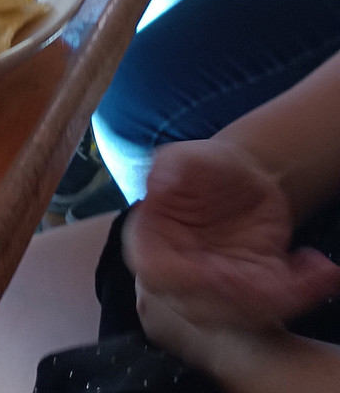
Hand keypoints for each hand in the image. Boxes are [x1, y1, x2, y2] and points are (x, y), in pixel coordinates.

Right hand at [124, 139, 339, 330]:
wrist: (240, 178)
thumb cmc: (207, 166)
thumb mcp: (189, 156)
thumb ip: (172, 165)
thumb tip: (158, 183)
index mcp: (150, 239)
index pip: (156, 272)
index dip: (187, 280)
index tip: (223, 274)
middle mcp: (177, 270)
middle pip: (200, 305)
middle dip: (242, 300)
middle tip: (277, 280)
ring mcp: (211, 286)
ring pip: (240, 314)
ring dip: (280, 299)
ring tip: (310, 269)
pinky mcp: (247, 292)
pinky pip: (273, 307)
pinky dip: (302, 294)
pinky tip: (320, 270)